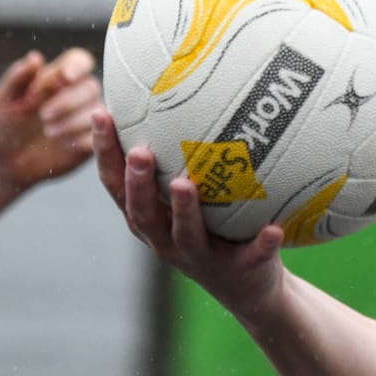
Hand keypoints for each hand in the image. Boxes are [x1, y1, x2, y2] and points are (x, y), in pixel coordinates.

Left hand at [0, 48, 100, 186]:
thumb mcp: (5, 99)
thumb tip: (35, 57)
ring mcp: (88, 117)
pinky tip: (63, 143)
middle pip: (91, 86)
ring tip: (49, 132)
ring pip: (97, 111)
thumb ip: (18, 77)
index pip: (79, 60)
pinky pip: (99, 136)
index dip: (77, 66)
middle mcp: (78, 93)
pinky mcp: (92, 140)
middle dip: (68, 100)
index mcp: (58, 77)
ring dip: (73, 121)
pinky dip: (82, 138)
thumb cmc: (7, 124)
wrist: (8, 159)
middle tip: (43, 115)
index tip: (65, 78)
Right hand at [92, 108, 285, 318]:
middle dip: (138, 183)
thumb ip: (186, 156)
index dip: (105, 153)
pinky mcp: (239, 271)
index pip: (116, 185)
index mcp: (151, 219)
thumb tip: (189, 88)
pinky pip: (251, 256)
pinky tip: (274, 228)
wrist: (251, 288)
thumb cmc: (218, 228)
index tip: (101, 113)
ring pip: (186, 235)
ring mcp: (201, 259)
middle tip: (140, 152)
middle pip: (142, 214)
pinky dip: (261, 244)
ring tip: (185, 183)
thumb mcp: (197, 193)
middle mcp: (167, 240)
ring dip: (184, 209)